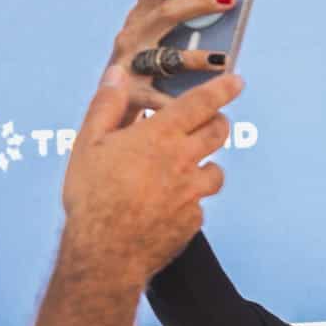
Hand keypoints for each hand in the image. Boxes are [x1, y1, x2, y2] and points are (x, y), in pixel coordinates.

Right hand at [58, 67, 239, 289]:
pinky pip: (198, 203)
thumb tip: (118, 74)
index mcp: (159, 138)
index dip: (222, 89)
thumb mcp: (88, 144)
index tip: (237, 81)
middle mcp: (184, 162)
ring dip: (205, 164)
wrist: (106, 251)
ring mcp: (193, 193)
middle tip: (211, 120)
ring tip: (183, 167)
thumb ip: (106, 106)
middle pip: (219, 133)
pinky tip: (166, 204)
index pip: (200, 104)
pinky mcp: (194, 219)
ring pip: (216, 171)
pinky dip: (188, 199)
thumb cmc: (91, 195)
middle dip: (219, 121)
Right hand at [107, 0, 240, 116]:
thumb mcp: (137, 33)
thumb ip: (147, 4)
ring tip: (223, 58)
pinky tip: (210, 108)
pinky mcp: (132, 96)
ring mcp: (130, 65)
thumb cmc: (132, 66)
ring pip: (167, 57)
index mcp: (138, 20)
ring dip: (195, 57)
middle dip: (196, 4)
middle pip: (165, 15)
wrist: (105, 111)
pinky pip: (162, 99)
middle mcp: (132, 38)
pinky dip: (182, 103)